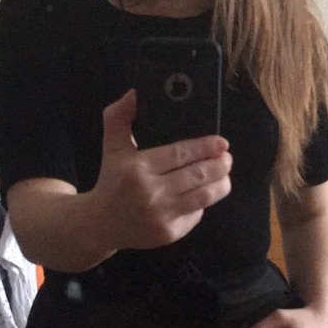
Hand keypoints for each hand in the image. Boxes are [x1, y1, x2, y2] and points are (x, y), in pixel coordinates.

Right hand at [89, 89, 231, 249]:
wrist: (99, 225)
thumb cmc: (111, 181)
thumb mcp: (112, 148)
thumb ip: (119, 118)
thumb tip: (133, 93)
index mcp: (138, 168)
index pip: (180, 154)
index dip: (205, 148)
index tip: (222, 143)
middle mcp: (151, 193)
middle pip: (197, 175)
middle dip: (219, 164)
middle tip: (227, 157)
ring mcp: (161, 216)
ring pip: (203, 197)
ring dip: (221, 183)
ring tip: (225, 174)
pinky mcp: (169, 234)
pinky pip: (196, 215)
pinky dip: (204, 202)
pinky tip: (205, 192)